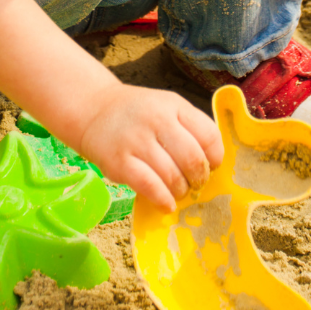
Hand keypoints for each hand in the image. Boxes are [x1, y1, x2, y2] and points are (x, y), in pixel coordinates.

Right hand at [77, 83, 223, 211]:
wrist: (95, 111)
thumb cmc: (138, 113)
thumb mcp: (166, 107)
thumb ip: (189, 127)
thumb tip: (213, 163)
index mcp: (174, 105)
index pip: (208, 135)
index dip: (215, 157)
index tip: (211, 166)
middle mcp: (157, 119)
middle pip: (193, 158)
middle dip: (199, 178)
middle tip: (194, 183)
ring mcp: (137, 140)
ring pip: (172, 176)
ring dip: (180, 191)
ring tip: (177, 191)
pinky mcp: (120, 162)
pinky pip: (150, 187)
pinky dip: (163, 200)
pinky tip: (166, 204)